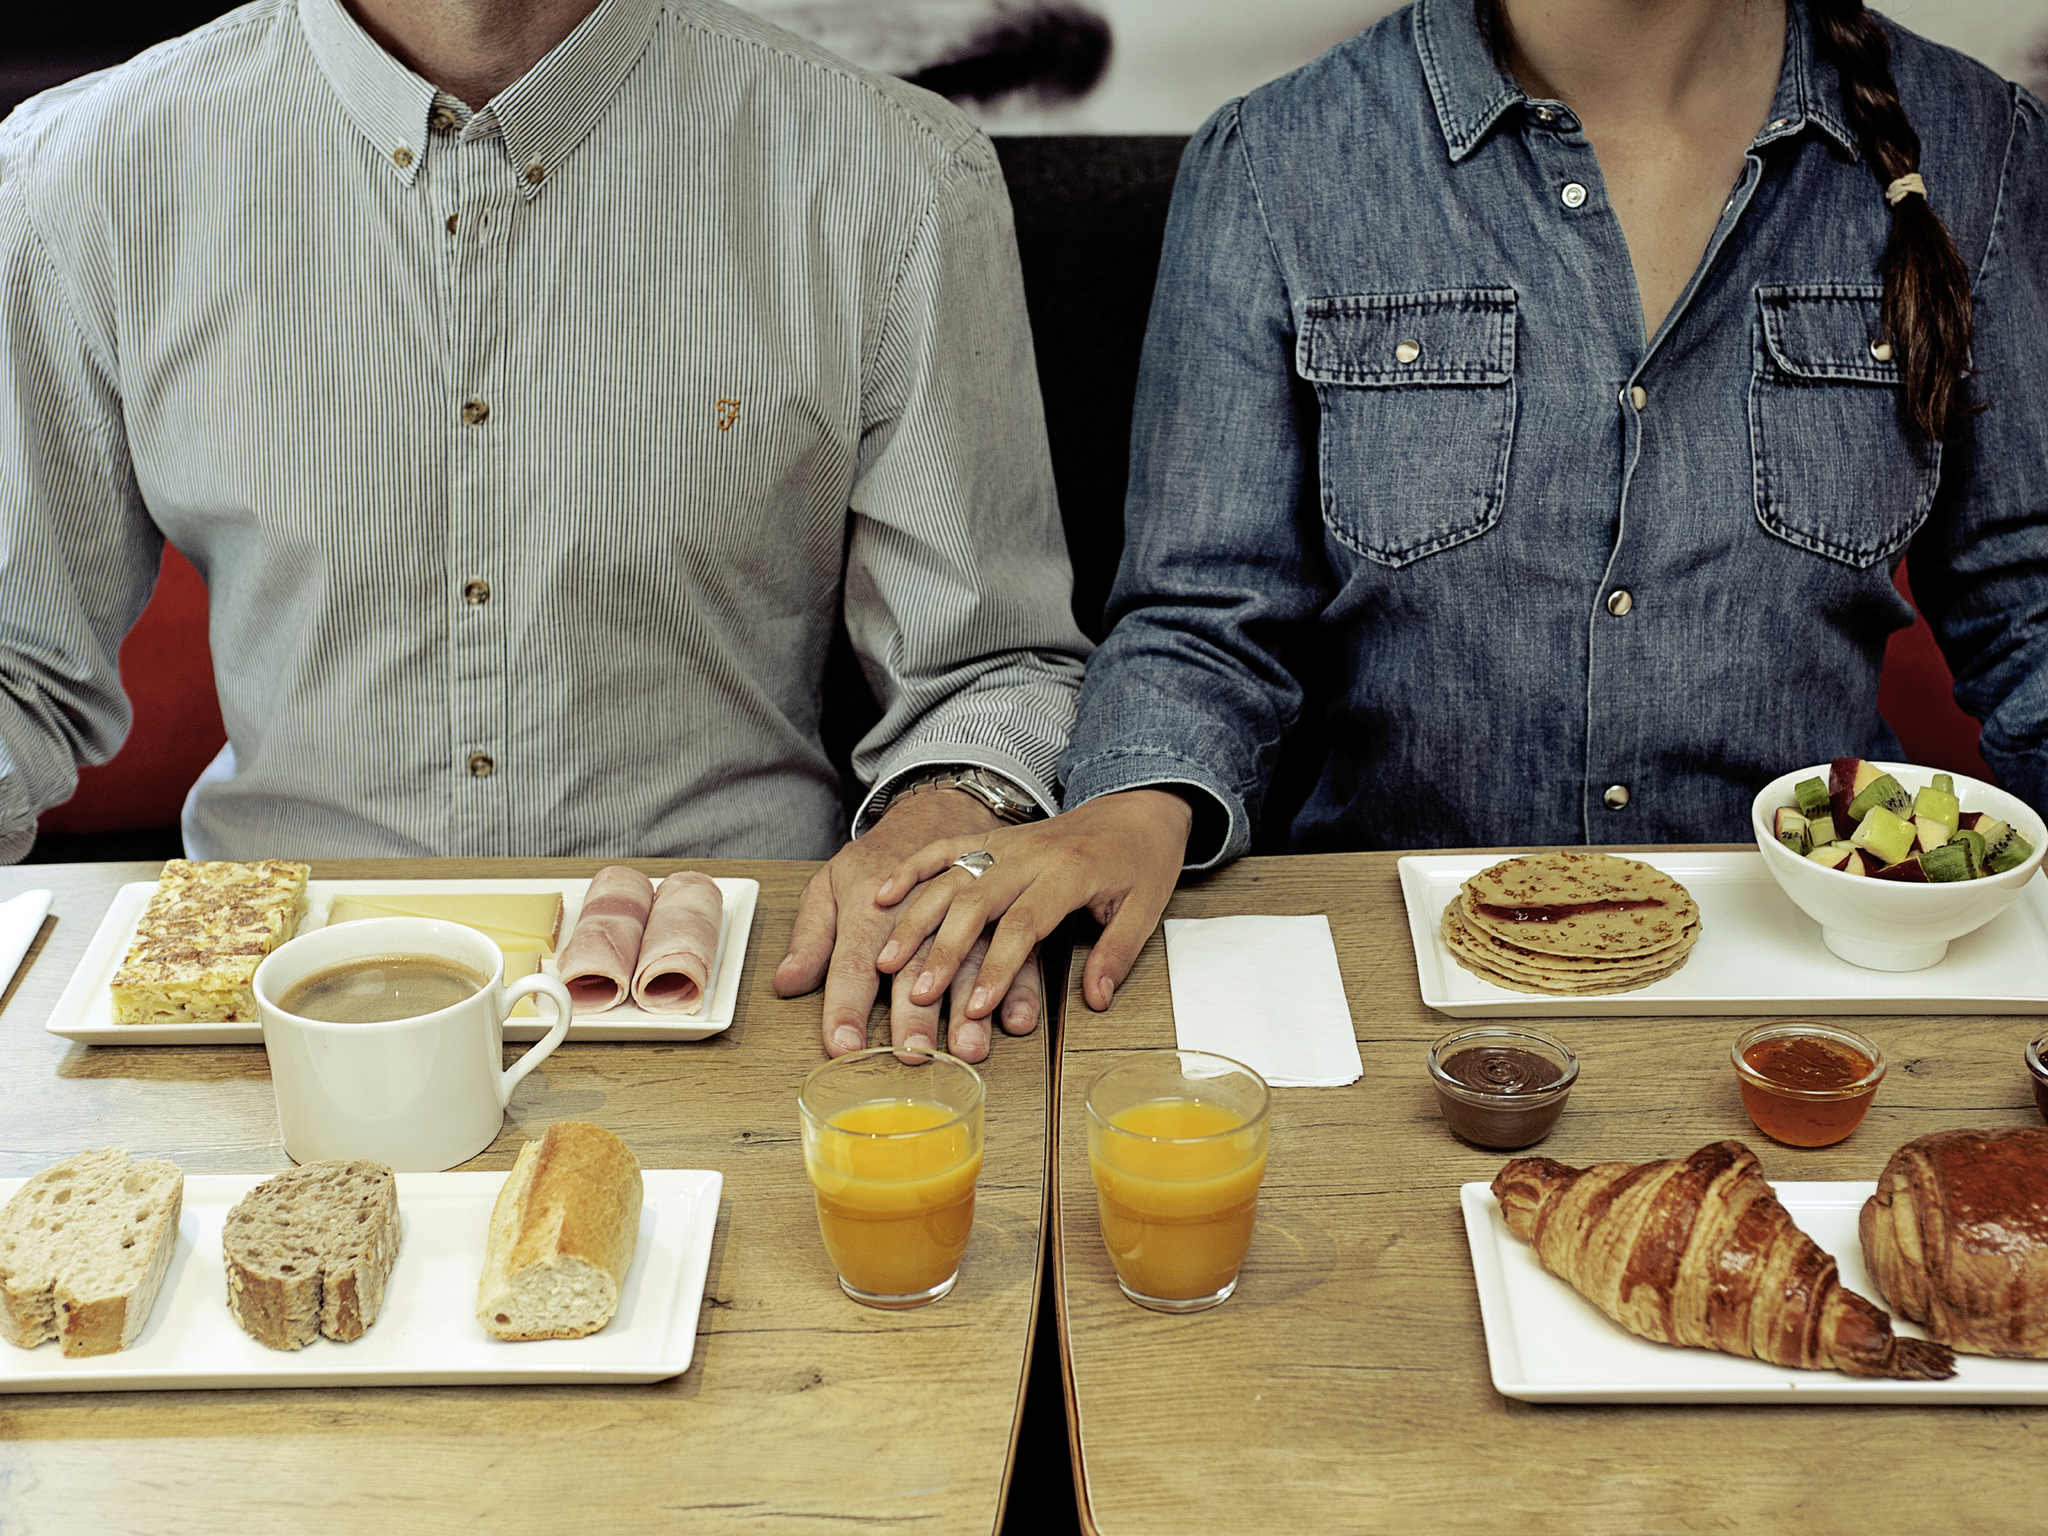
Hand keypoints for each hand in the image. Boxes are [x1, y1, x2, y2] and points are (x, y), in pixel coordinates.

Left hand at [773, 788, 1045, 1060]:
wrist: (938, 806)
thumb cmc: (879, 856)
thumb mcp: (830, 884)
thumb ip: (810, 937)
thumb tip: (786, 983)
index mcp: (868, 903)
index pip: (852, 963)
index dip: (846, 1006)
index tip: (842, 1045)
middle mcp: (917, 906)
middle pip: (914, 966)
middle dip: (914, 1015)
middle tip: (913, 1056)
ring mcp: (964, 906)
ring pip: (969, 961)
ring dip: (969, 1008)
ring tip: (968, 1047)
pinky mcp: (1003, 910)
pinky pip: (1017, 949)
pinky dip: (1019, 986)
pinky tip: (1017, 1019)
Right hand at [873, 788, 1192, 1014]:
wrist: (1138, 805)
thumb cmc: (1142, 860)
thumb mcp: (1147, 908)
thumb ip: (1117, 953)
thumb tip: (1096, 1000)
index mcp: (1070, 872)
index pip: (1025, 924)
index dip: (998, 969)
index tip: (976, 1008)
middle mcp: (1030, 855)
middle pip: (975, 902)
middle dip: (943, 951)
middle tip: (918, 994)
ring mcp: (1006, 843)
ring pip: (950, 878)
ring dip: (915, 919)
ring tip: (888, 960)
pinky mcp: (992, 837)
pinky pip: (944, 848)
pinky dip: (911, 869)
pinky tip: (883, 896)